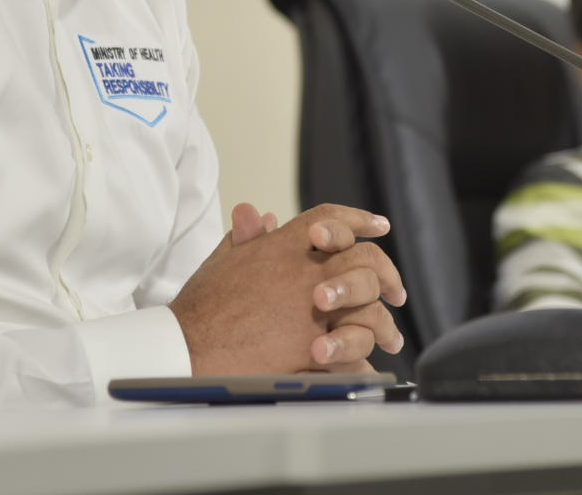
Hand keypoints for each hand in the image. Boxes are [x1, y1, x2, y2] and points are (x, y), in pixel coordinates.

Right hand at [170, 203, 406, 374]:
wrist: (186, 346)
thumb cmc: (200, 306)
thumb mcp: (222, 260)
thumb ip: (246, 237)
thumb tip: (260, 215)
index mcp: (283, 247)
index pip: (331, 219)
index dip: (358, 219)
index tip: (378, 226)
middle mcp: (304, 273)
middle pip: (364, 259)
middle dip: (386, 272)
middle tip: (395, 289)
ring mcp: (311, 310)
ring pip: (369, 306)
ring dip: (384, 321)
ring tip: (391, 335)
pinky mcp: (311, 348)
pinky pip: (355, 350)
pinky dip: (366, 358)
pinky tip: (371, 364)